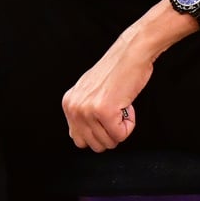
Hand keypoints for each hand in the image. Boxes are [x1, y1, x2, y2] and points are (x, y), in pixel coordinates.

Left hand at [62, 37, 152, 151]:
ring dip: (121, 127)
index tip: (106, 115)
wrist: (131, 54)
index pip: (79, 140)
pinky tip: (127, 105)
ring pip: (109, 142)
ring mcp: (88, 110)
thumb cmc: (116, 71)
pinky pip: (121, 135)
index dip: (99, 132)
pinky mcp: (104, 112)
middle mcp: (74, 108)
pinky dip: (129, 124)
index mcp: (68, 104)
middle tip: (115, 111)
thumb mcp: (88, 92)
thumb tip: (78, 137)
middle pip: (94, 145)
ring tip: (120, 105)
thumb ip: (82, 113)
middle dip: (110, 133)